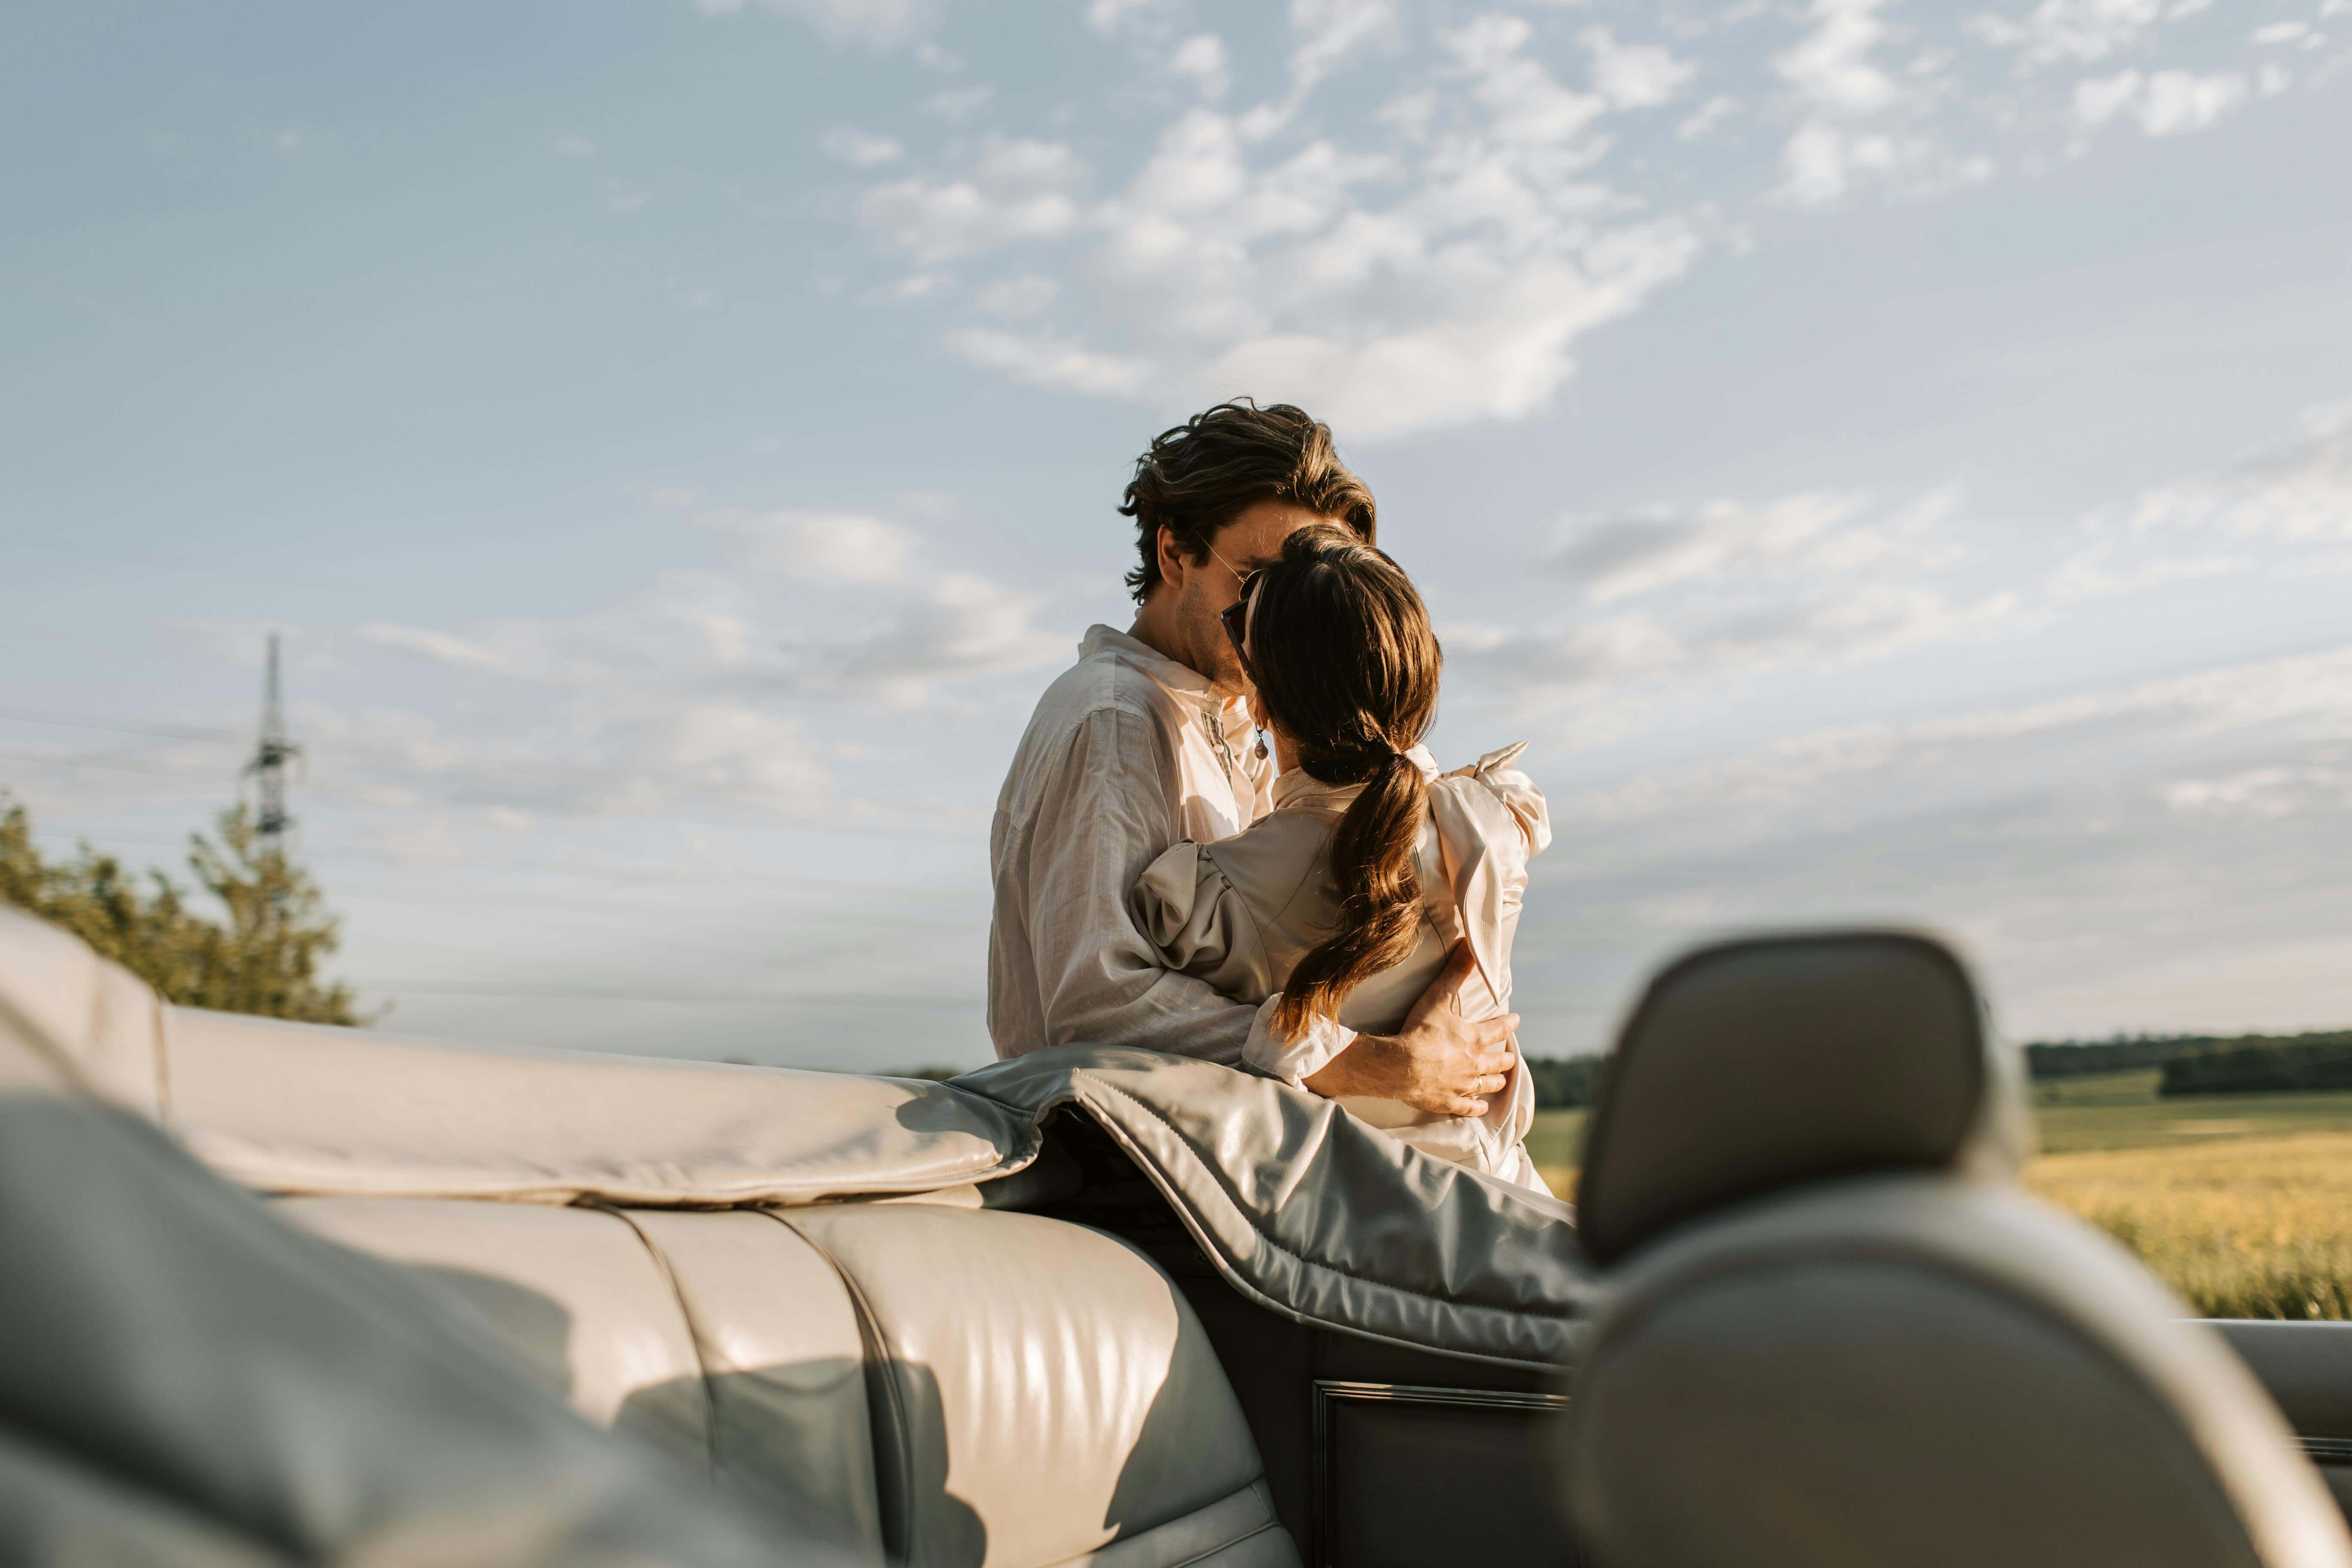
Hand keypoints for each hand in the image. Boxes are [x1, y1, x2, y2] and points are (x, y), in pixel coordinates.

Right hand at [1303, 942, 1518, 1117]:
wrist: (1401, 1065)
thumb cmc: (1419, 1029)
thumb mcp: (1439, 996)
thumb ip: (1455, 972)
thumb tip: (1469, 945)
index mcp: (1473, 1038)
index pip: (1497, 1030)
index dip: (1508, 1024)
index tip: (1516, 1021)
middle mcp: (1474, 1064)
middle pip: (1497, 1062)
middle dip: (1505, 1058)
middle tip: (1510, 1057)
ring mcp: (1462, 1085)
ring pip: (1486, 1085)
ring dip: (1495, 1081)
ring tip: (1501, 1081)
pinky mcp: (1447, 1102)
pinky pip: (1468, 1108)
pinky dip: (1477, 1108)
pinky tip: (1482, 1108)